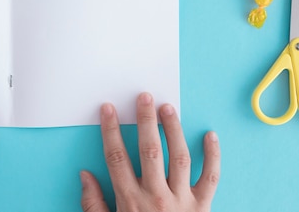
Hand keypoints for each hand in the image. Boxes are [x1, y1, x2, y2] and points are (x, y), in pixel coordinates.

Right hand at [80, 93, 220, 211]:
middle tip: (144, 97)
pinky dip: (213, 156)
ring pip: (179, 157)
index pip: (117, 158)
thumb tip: (84, 175)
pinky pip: (210, 177)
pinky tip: (210, 135)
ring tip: (168, 108)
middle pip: (149, 151)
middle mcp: (156, 197)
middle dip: (145, 121)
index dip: (110, 131)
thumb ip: (94, 205)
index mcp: (131, 202)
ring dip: (174, 130)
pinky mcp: (203, 207)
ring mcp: (182, 201)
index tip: (108, 109)